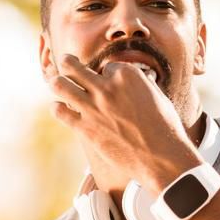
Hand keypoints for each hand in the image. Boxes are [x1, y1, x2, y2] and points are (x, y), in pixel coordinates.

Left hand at [46, 54, 200, 188]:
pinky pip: (60, 112)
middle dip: (68, 63)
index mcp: (127, 75)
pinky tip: (58, 108)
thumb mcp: (155, 95)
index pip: (105, 66)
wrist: (160, 157)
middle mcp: (107, 87)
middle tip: (65, 62)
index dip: (105, 74)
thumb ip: (140, 84)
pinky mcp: (85, 128)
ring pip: (60, 85)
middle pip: (74, 66)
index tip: (105, 81)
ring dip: (56, 81)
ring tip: (56, 81)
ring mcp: (93, 107)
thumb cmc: (164, 126)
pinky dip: (57, 108)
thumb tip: (135, 77)